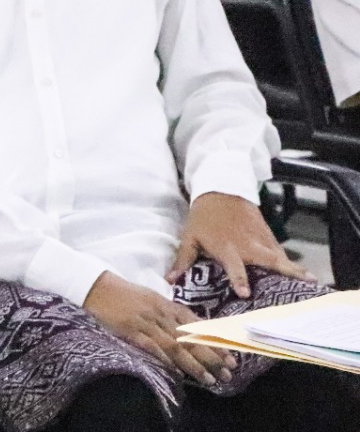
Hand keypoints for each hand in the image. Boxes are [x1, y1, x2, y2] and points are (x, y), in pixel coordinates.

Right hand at [83, 272, 235, 385]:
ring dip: (195, 364)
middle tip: (229, 372)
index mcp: (167, 304)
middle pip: (191, 338)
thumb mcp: (151, 298)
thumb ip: (169, 312)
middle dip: (212, 356)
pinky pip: (153, 348)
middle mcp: (161, 314)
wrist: (97, 286)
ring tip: (210, 379)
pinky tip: (178, 373)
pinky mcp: (131, 331)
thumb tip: (189, 328)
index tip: (231, 355)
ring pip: (176, 346)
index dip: (214, 342)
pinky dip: (167, 361)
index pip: (197, 325)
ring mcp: (147, 323)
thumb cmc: (124, 293)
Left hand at [167, 192, 310, 297]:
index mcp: (227, 248)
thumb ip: (182, 260)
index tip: (246, 293)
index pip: (234, 267)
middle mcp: (247, 245)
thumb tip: (171, 280)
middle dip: (285, 272)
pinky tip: (301, 274)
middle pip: (269, 260)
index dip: (239, 280)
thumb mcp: (189, 237)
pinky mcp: (267, 234)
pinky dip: (289, 261)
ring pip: (279, 256)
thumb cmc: (203, 217)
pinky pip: (279, 250)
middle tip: (302, 284)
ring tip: (311, 281)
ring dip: (294, 268)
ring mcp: (260, 239)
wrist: (220, 189)